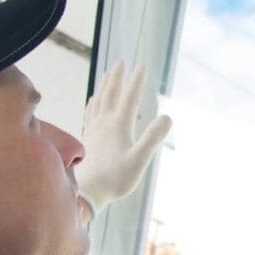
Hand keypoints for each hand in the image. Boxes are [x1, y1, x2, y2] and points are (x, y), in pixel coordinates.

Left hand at [76, 63, 172, 217]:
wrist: (86, 192)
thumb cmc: (115, 178)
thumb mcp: (139, 160)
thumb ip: (153, 138)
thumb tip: (168, 117)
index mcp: (118, 125)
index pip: (130, 97)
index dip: (137, 80)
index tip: (142, 66)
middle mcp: (104, 123)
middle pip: (111, 93)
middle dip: (118, 77)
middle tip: (122, 62)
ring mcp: (93, 129)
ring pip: (99, 100)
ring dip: (105, 85)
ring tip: (109, 74)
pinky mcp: (87, 138)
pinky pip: (90, 112)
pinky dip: (93, 102)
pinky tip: (94, 99)